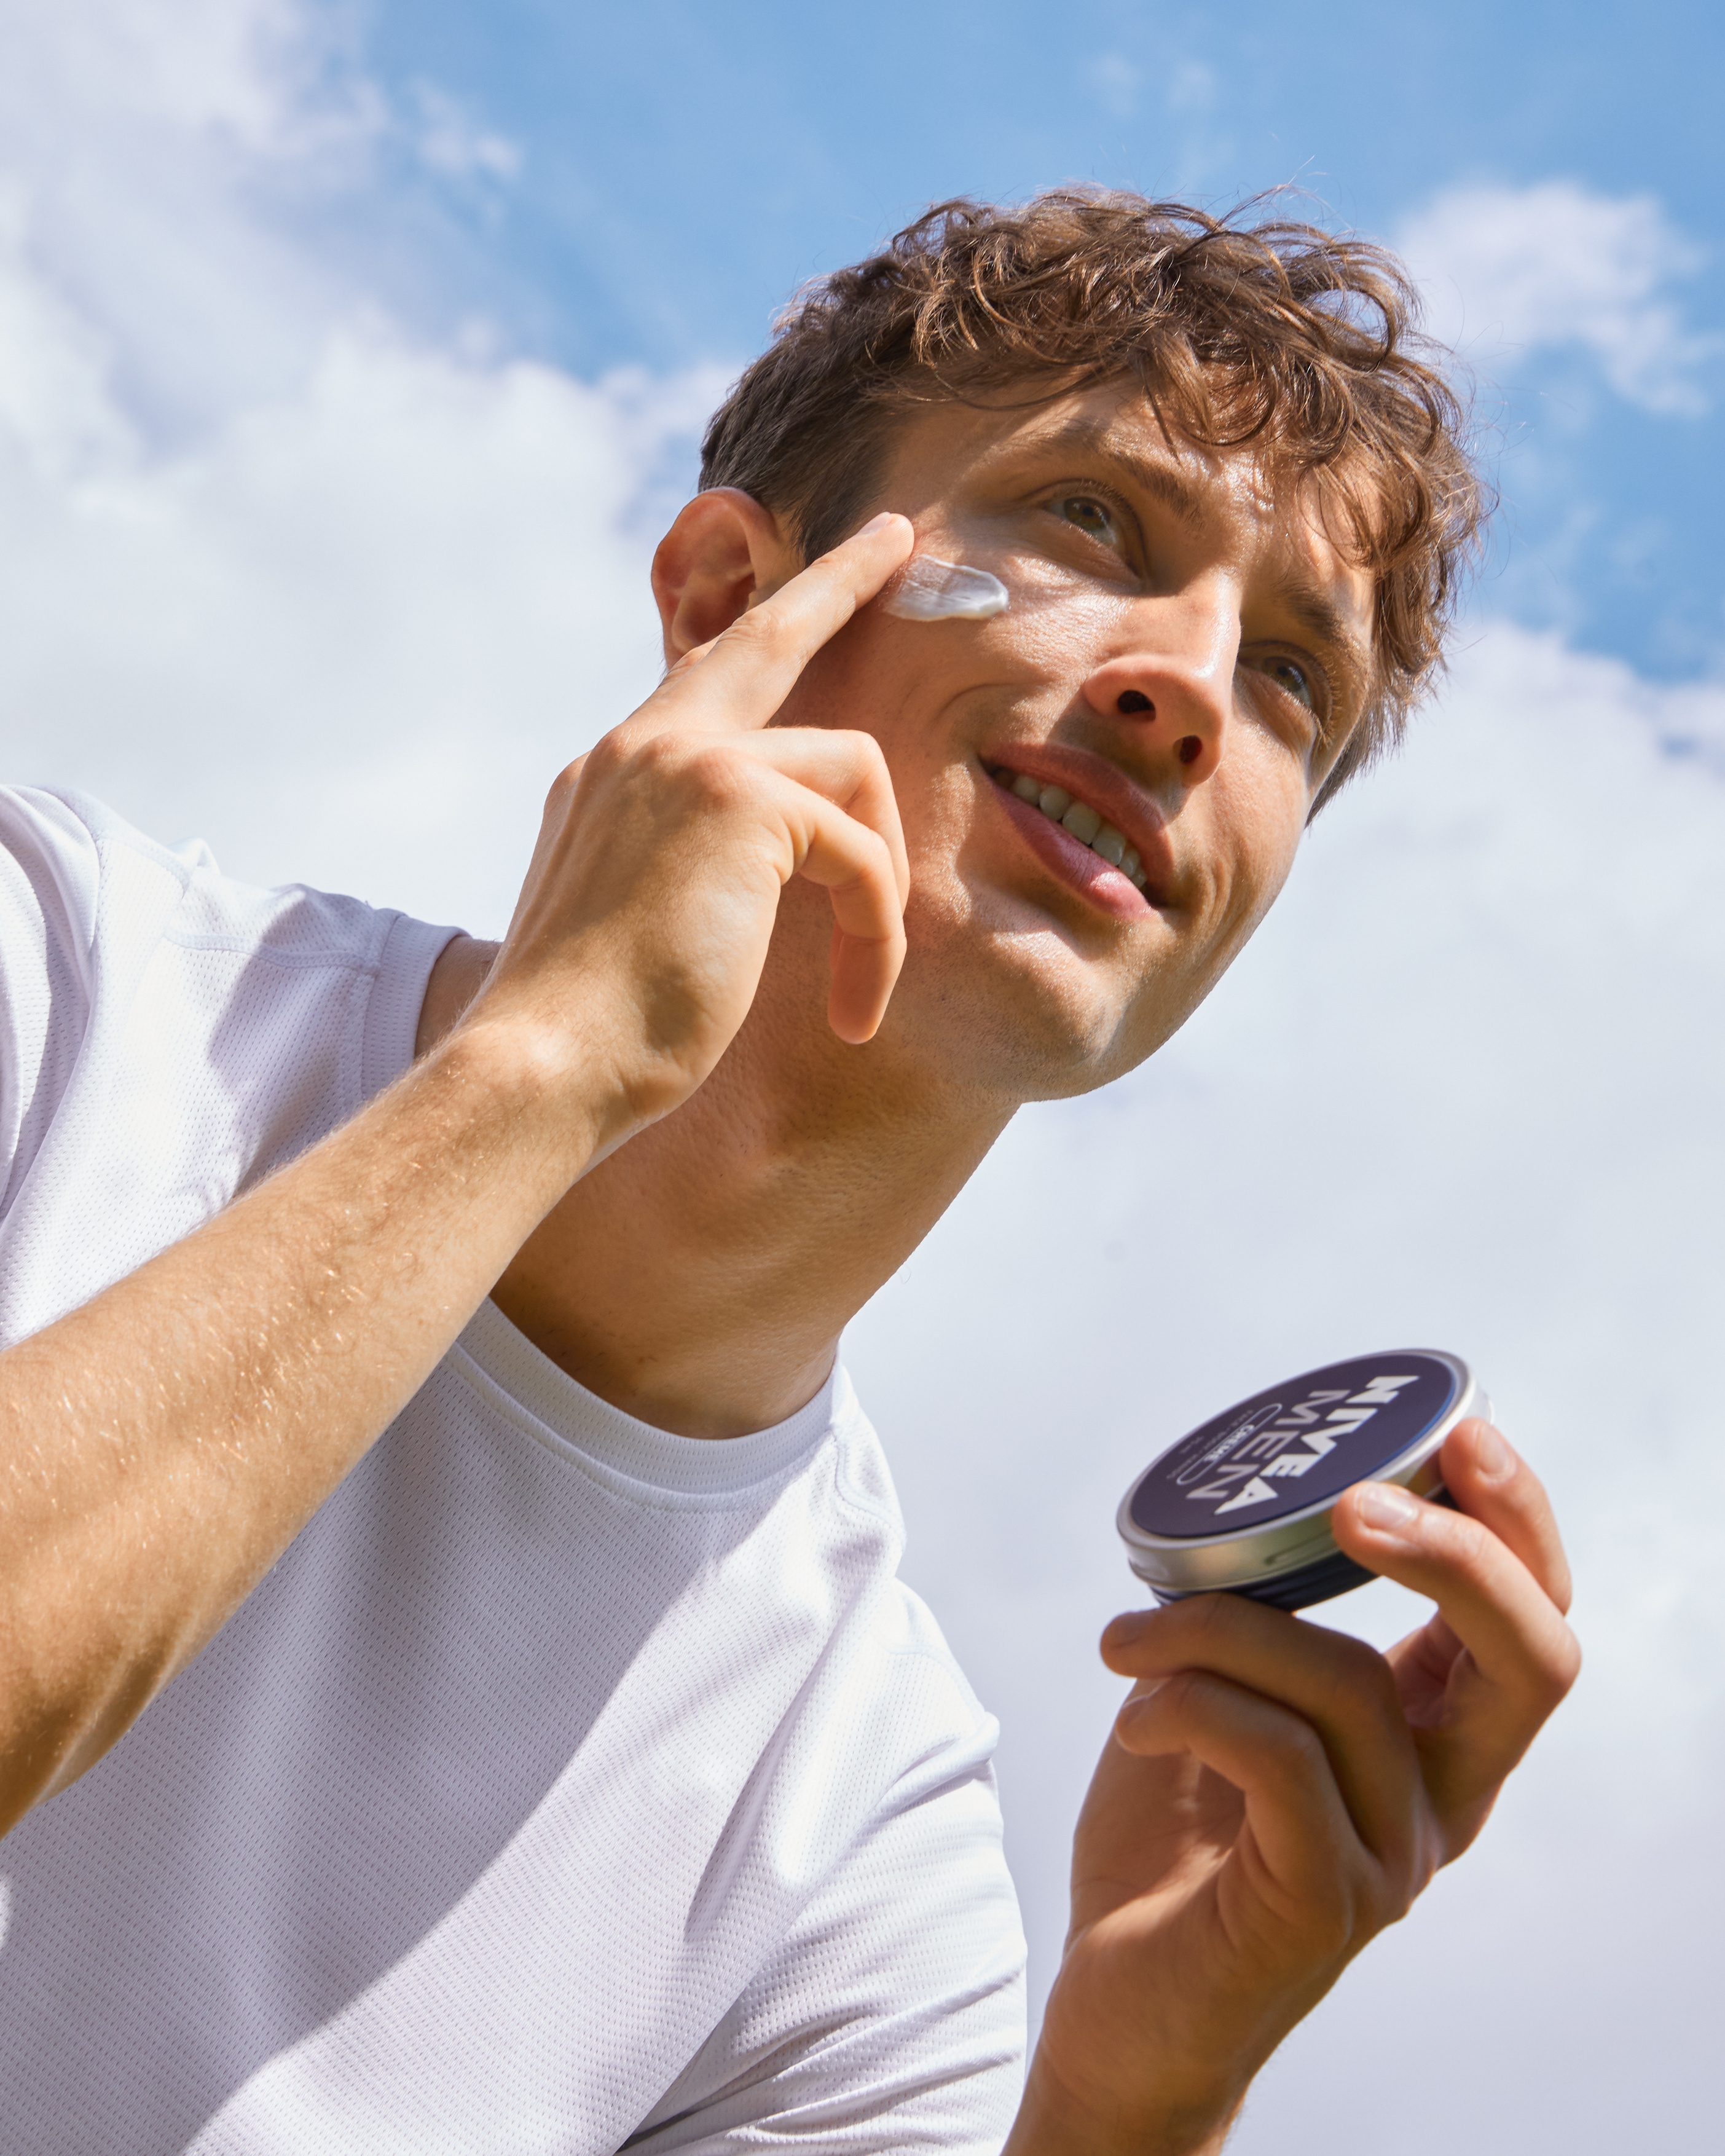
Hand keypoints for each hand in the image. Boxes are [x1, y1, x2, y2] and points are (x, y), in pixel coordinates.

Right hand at [453, 508, 915, 1151]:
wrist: (542, 1068)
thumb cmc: (591, 1035)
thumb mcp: (634, 923)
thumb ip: (685, 864)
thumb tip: (766, 869)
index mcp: (612, 776)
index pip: (705, 679)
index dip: (771, 625)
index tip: (820, 574)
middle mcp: (639, 745)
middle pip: (766, 634)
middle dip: (839, 579)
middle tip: (899, 539)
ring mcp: (685, 757)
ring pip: (850, 772)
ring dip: (878, 889)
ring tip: (860, 990)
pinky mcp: (738, 796)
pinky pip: (860, 851)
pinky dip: (874, 936)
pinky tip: (853, 1011)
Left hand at [1008, 1419, 1578, 2155]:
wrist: (1119, 2007)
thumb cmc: (1174, 1843)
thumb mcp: (1227, 1699)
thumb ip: (1261, 1621)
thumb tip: (1237, 1505)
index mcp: (1434, 1739)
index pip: (1529, 1619)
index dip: (1514, 1520)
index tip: (1456, 1430)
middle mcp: (1442, 1798)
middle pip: (1527, 1653)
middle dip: (1458, 1550)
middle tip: (1352, 1502)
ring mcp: (1394, 1856)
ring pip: (1348, 1683)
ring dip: (1217, 1627)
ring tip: (1124, 1640)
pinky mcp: (1324, 1902)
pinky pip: (1278, 1757)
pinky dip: (1191, 1703)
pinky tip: (1133, 1714)